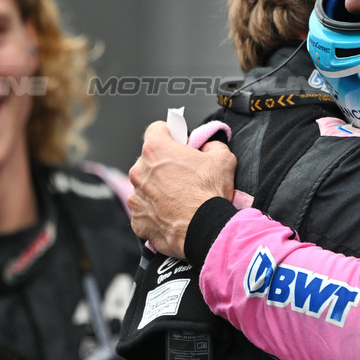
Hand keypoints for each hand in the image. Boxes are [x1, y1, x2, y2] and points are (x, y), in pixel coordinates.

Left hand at [128, 121, 235, 258]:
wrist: (206, 230)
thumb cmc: (210, 194)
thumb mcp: (223, 158)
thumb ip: (212, 146)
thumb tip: (207, 147)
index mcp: (156, 150)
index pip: (156, 129)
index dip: (170, 134)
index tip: (178, 142)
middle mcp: (140, 171)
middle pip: (150, 160)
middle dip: (165, 165)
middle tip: (185, 175)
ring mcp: (136, 196)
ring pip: (146, 186)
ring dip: (159, 189)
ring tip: (181, 199)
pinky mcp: (137, 219)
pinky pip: (145, 210)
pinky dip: (156, 212)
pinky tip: (174, 215)